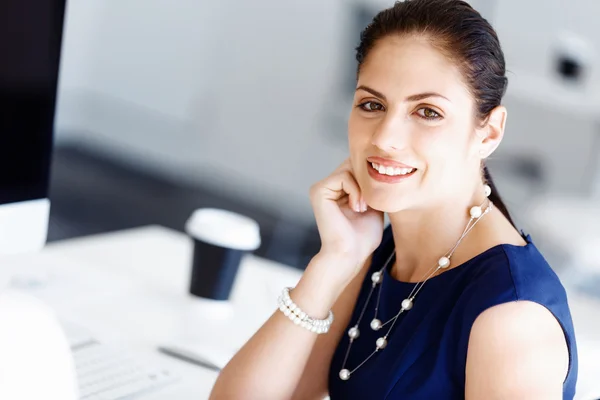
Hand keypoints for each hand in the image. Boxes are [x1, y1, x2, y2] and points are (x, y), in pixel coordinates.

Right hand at [309, 159, 383, 282]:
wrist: (350, 255)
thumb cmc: (363, 237)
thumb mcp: (374, 205)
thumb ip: (373, 186)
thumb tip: (382, 166)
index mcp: (338, 189)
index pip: (358, 167)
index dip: (371, 177)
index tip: (375, 201)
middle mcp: (328, 186)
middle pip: (353, 163)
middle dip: (367, 180)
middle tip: (370, 203)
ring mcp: (321, 187)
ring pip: (350, 168)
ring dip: (363, 188)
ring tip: (363, 207)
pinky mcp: (318, 190)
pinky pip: (343, 176)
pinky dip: (356, 191)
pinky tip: (357, 207)